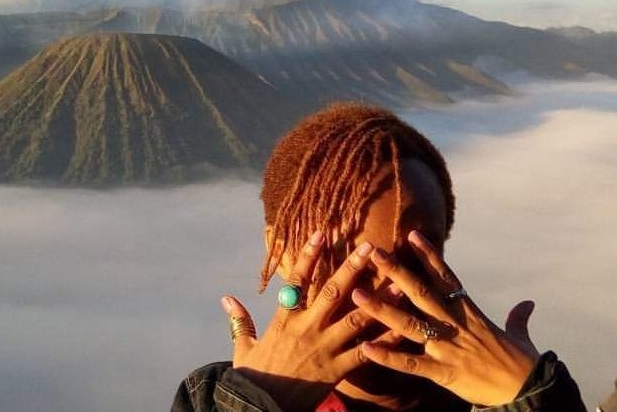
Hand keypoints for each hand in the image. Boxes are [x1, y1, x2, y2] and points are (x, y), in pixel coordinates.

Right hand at [222, 230, 400, 411]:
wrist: (258, 407)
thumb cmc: (251, 377)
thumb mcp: (243, 347)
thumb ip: (240, 320)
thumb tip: (226, 298)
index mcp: (284, 319)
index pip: (298, 280)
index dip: (309, 255)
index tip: (322, 233)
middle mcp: (307, 328)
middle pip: (332, 292)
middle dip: (353, 268)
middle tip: (371, 247)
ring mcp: (324, 348)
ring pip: (356, 319)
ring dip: (379, 300)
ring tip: (398, 282)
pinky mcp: (337, 370)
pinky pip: (365, 353)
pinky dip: (384, 341)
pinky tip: (401, 328)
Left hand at [350, 230, 540, 406]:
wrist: (532, 392)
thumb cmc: (524, 364)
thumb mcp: (519, 336)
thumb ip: (518, 318)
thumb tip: (529, 304)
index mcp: (470, 313)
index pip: (445, 278)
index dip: (429, 255)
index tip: (412, 234)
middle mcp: (455, 325)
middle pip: (421, 292)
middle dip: (396, 271)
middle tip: (374, 253)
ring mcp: (447, 347)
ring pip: (408, 324)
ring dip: (381, 309)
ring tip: (356, 294)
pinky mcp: (444, 372)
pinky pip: (411, 363)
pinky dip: (388, 357)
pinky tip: (366, 348)